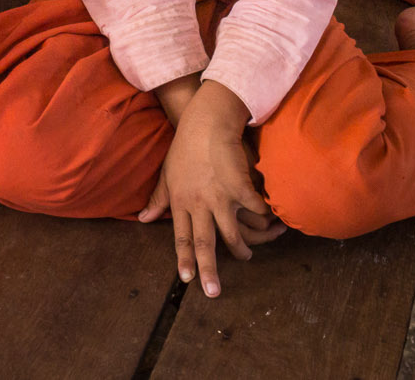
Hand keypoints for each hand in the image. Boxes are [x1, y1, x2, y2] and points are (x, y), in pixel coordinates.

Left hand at [139, 81, 279, 297]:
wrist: (205, 123)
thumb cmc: (185, 147)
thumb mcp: (167, 173)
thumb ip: (157, 198)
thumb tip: (143, 219)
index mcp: (179, 201)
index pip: (180, 236)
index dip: (184, 259)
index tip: (187, 279)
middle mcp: (198, 203)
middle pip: (203, 243)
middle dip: (209, 269)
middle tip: (213, 293)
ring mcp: (220, 196)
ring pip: (232, 233)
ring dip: (241, 248)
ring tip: (246, 257)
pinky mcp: (240, 186)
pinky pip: (255, 210)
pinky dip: (264, 219)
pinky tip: (271, 225)